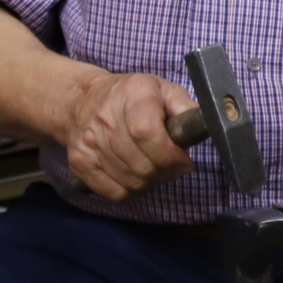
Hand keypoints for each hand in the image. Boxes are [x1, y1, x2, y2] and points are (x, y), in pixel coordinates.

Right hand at [63, 70, 197, 200]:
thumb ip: (184, 107)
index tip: (184, 160)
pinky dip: (131, 190)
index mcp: (133, 96)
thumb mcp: (163, 89)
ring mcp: (90, 144)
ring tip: (156, 168)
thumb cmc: (131, 97)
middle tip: (174, 166)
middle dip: (167, 171)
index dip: (171, 155)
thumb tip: (203, 125)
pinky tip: (136, 175)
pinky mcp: (80, 163)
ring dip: (151, 181)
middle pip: (142, 165)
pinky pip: (114, 192)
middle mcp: (106, 119)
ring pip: (131, 182)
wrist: (82, 101)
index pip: (147, 134)